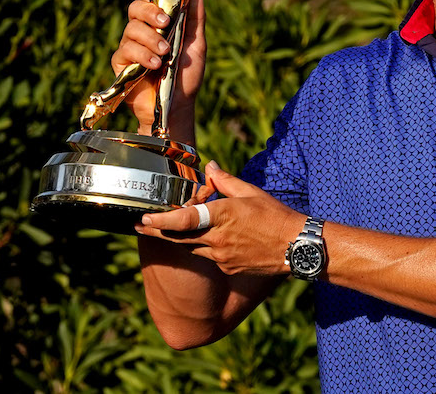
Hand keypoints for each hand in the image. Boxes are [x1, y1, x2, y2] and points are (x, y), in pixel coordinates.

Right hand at [112, 0, 205, 138]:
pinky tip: (155, 65)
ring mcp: (130, 46)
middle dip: (150, 11)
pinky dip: (142, 55)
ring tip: (165, 54)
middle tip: (165, 22)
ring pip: (131, 28)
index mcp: (159, 22)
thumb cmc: (187, 77)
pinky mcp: (121, 65)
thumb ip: (195, 20)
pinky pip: (125, 50)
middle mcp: (142, 31)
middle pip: (135, 7)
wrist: (177, 107)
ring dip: (151, 39)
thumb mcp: (197, 46)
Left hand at [135, 161, 302, 276]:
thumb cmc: (275, 216)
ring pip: (192, 248)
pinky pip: (209, 257)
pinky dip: (205, 247)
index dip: (161, 222)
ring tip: (166, 232)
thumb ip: (226, 181)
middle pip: (179, 238)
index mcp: (223, 215)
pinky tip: (210, 241)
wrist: (295, 246)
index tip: (145, 220)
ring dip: (180, 240)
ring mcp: (222, 257)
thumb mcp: (251, 193)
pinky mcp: (228, 267)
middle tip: (140, 227)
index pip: (184, 220)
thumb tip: (210, 168)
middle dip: (158, 233)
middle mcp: (218, 238)